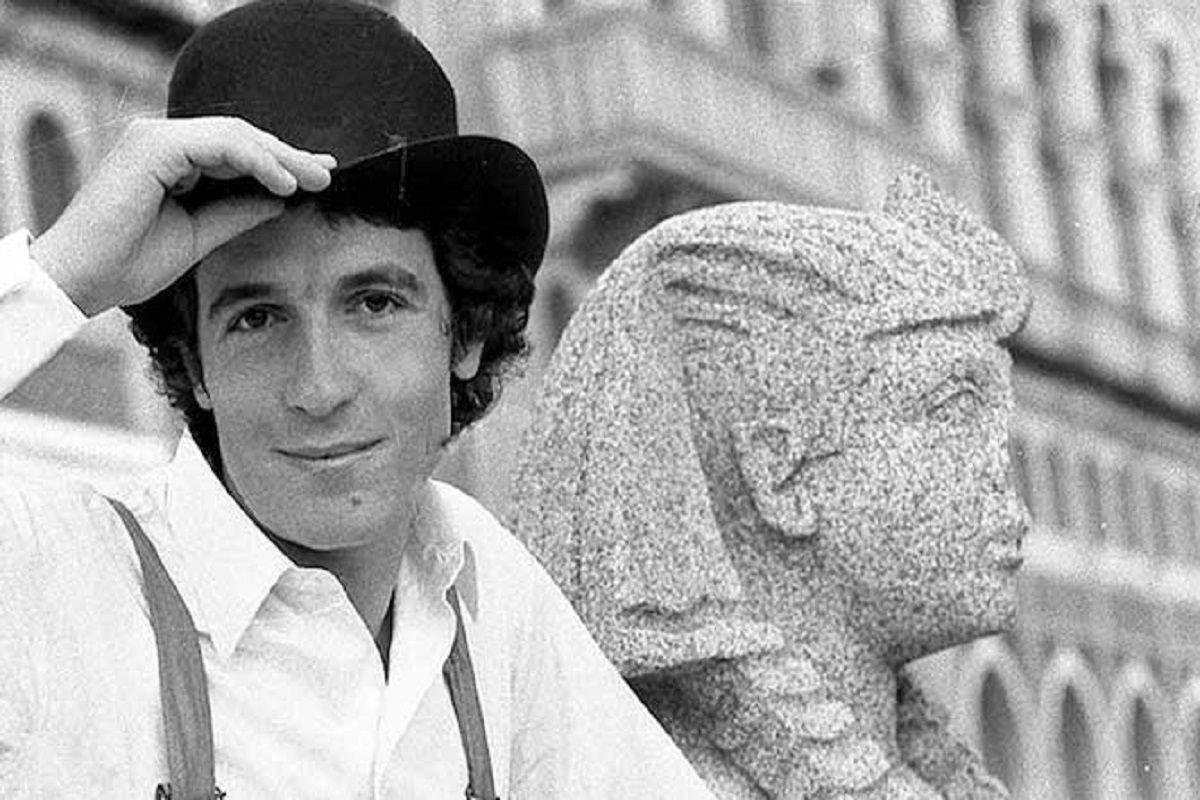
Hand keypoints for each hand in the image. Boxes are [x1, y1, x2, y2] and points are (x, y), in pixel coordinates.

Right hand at [30, 116, 335, 315]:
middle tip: (327, 174)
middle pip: (240, 138)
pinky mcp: (152, 145)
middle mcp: (161, 141)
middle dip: (288, 156)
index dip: (280, 162)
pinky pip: (218, 145)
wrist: (83, 279)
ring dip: (280, 157)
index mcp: (170, 159)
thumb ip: (236, 212)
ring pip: (234, 136)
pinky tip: (283, 182)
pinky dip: (255, 161)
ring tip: (313, 179)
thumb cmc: (130, 262)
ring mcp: (155, 138)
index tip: (318, 177)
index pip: (236, 151)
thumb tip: (280, 199)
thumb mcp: (200, 234)